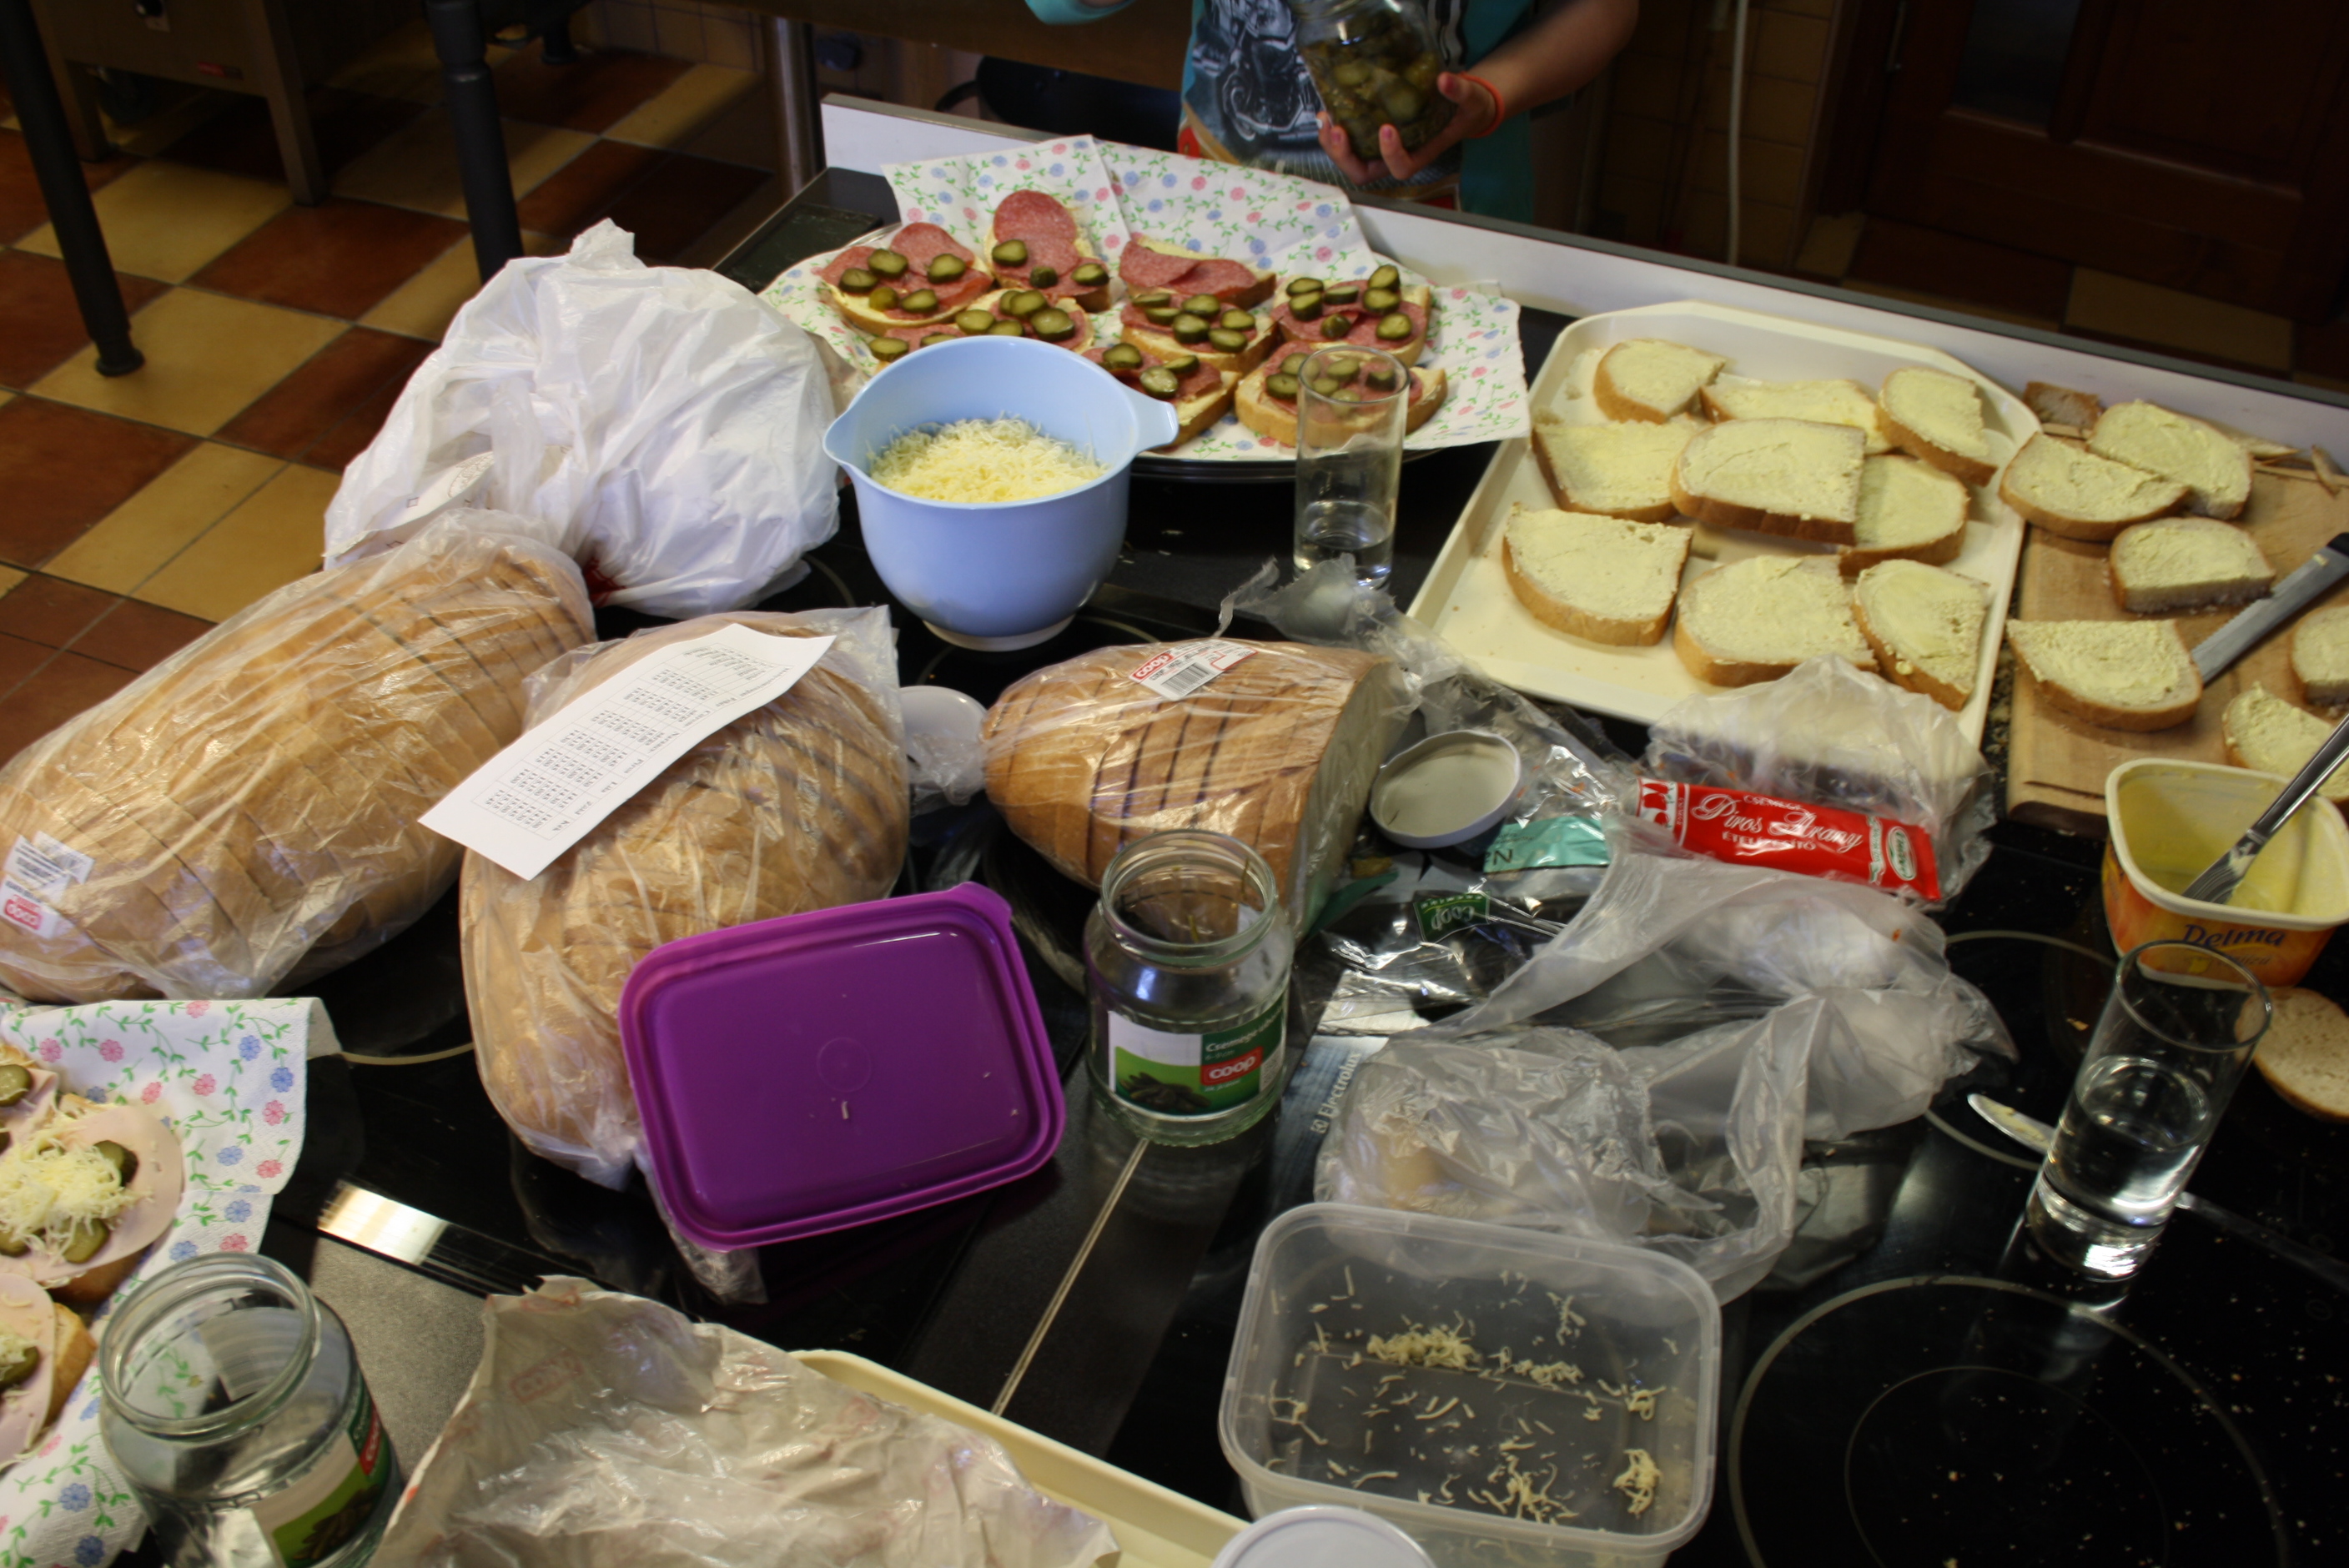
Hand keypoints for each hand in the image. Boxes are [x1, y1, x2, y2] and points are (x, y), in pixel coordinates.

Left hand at [1316, 72, 1500, 184]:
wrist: (1463, 107)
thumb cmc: (1467, 109)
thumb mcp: (1471, 99)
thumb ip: (1460, 91)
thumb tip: (1443, 79)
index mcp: (1421, 154)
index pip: (1401, 168)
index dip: (1391, 155)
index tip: (1387, 128)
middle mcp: (1397, 157)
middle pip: (1365, 173)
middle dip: (1347, 156)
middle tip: (1339, 128)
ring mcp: (1382, 149)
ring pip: (1351, 161)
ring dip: (1334, 145)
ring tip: (1327, 118)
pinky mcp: (1373, 136)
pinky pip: (1349, 143)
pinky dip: (1335, 132)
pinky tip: (1329, 111)